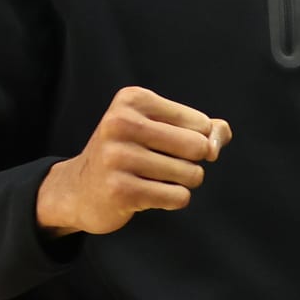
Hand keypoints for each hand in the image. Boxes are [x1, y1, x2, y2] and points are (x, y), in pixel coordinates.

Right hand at [36, 86, 231, 236]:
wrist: (79, 189)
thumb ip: (204, 128)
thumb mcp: (161, 128)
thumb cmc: (130, 153)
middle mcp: (121, 123)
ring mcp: (118, 157)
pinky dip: (173, 199)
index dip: (198, 140)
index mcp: (132, 99)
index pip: (200, 123)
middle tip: (167, 164)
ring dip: (183, 182)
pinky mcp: (121, 190)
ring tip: (156, 179)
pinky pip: (178, 197)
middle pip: (198, 147)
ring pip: (192, 174)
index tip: (171, 145)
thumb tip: (220, 139)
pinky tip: (150, 195)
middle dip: (194, 162)